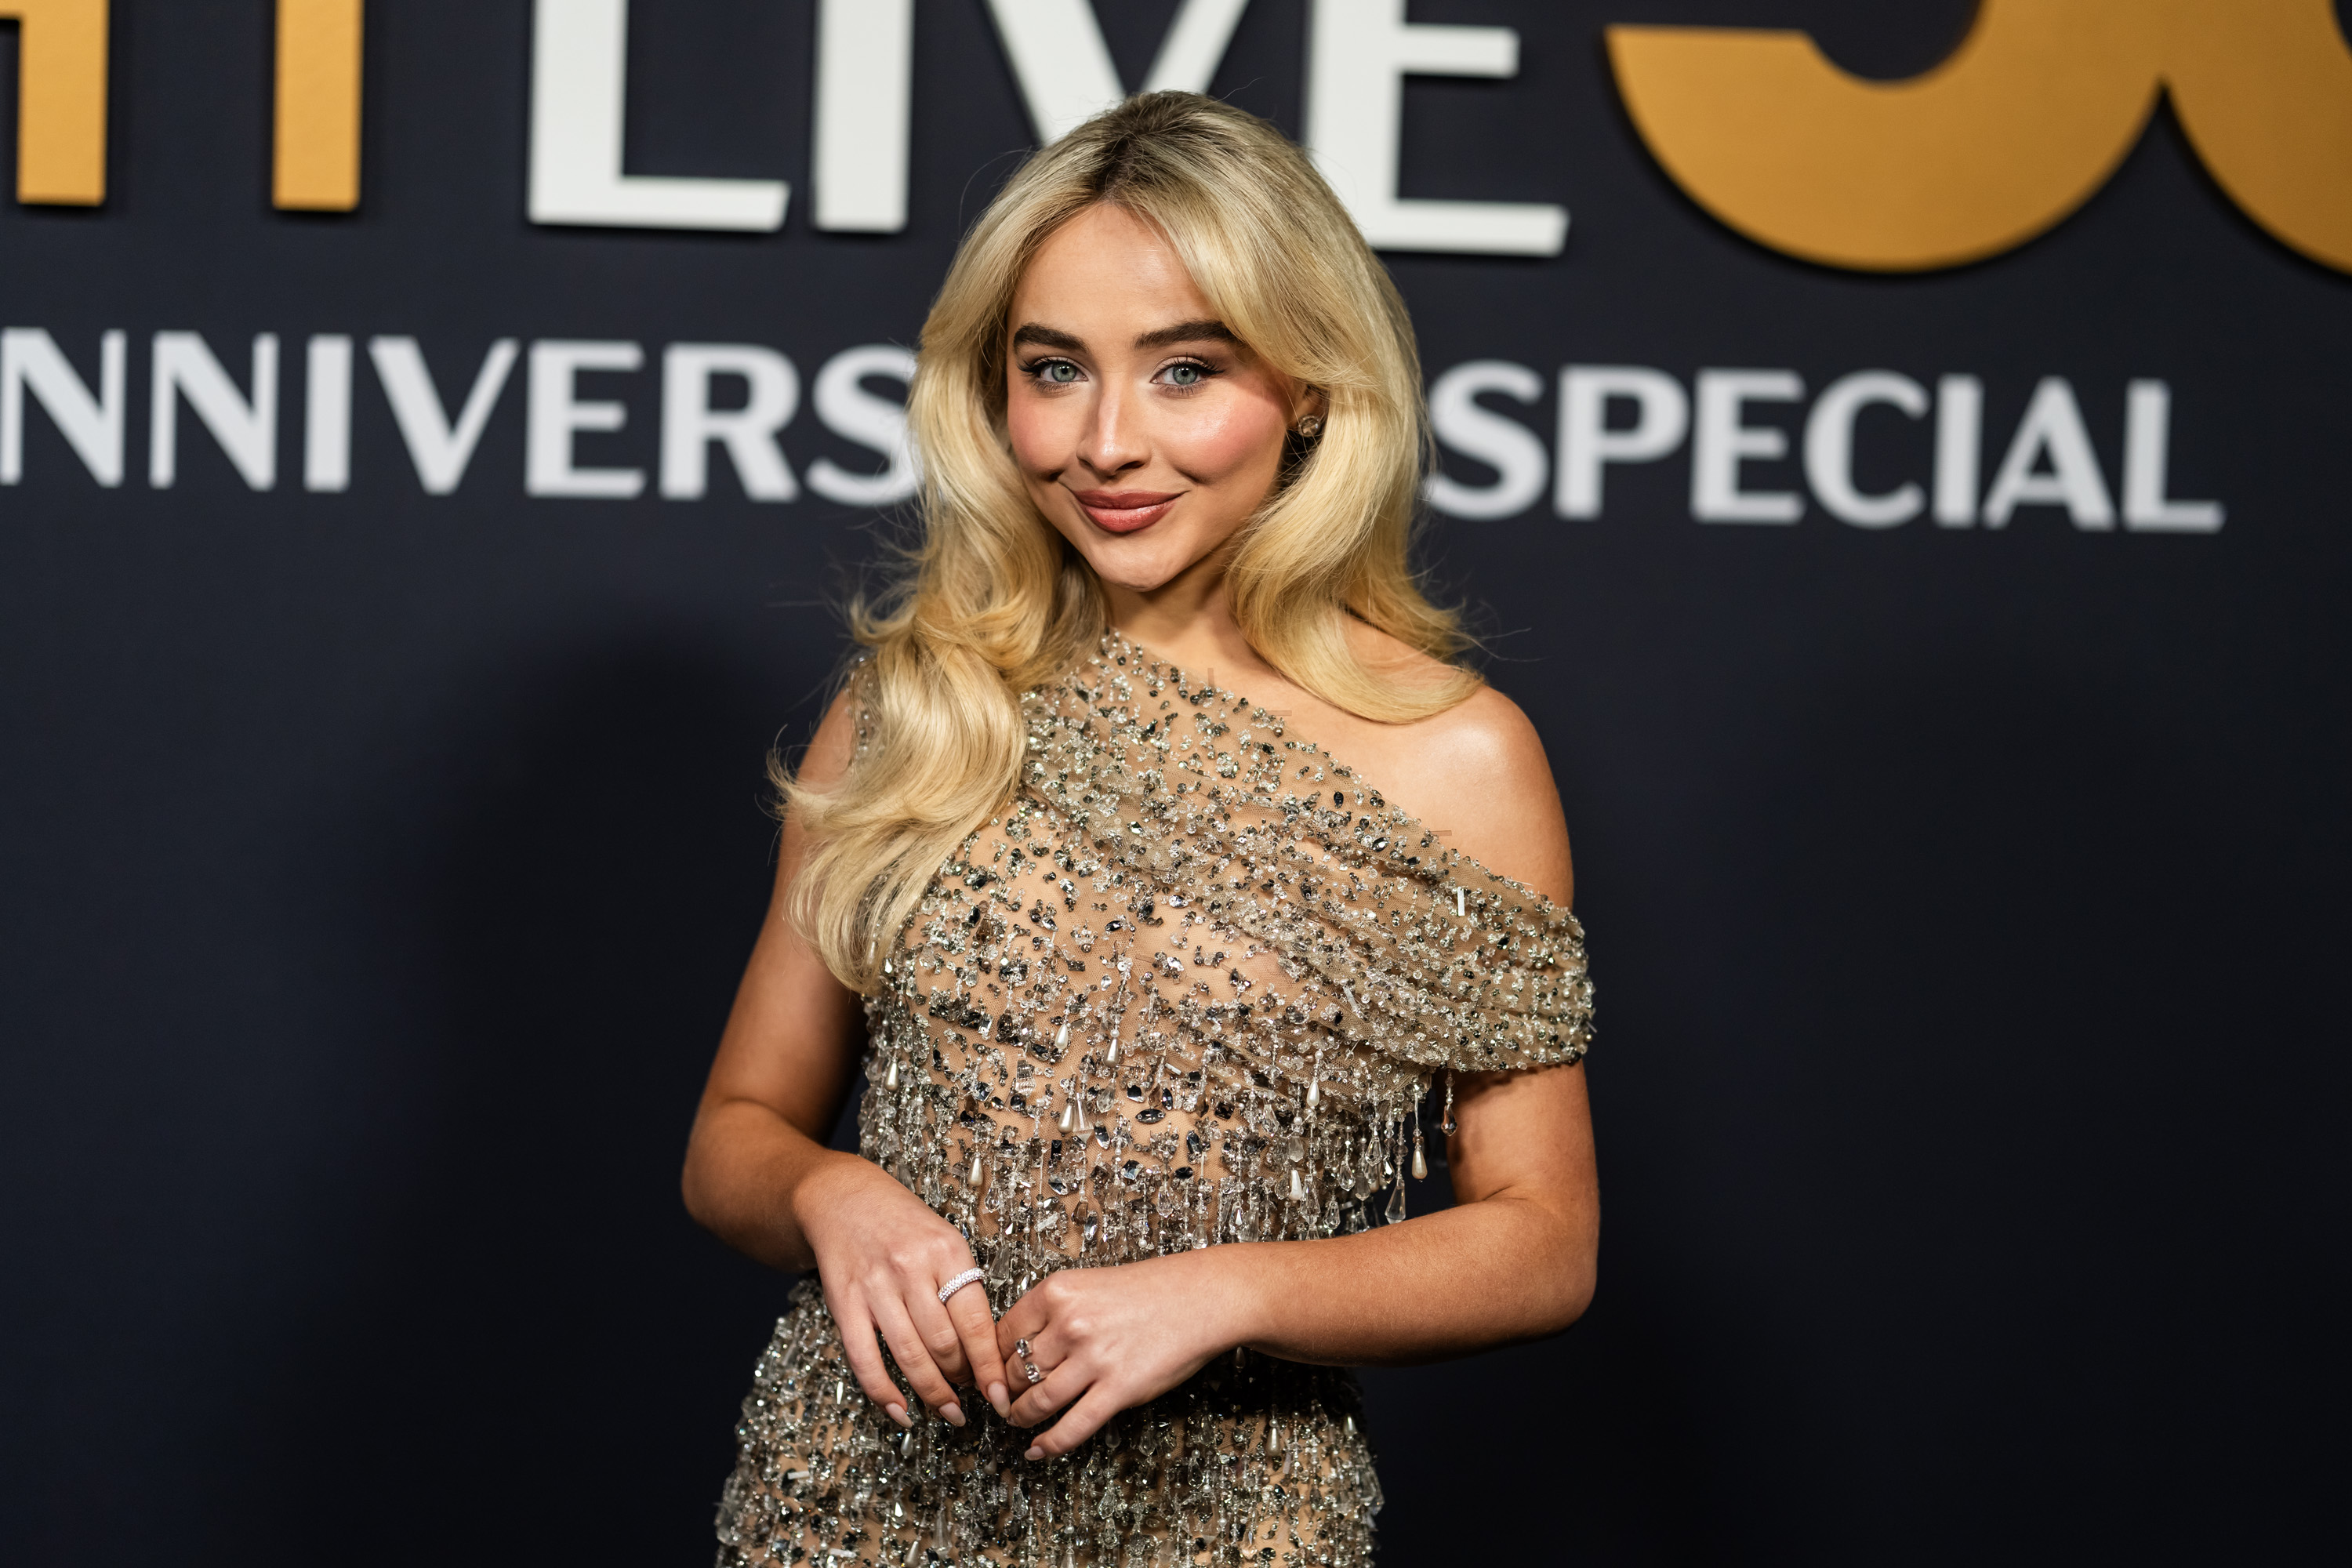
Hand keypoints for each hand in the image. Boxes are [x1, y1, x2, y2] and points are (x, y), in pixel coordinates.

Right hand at [796, 1153, 1012, 1428]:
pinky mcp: (844, 1304)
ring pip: (910, 1356)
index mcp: (947, 1251)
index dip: (990, 1366)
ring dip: (933, 1393)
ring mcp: (876, 1287)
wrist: (843, 1199)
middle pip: (945, 1344)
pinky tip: (902, 1412)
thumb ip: (963, 1287)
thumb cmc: (904, 1226)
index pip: (975, 1322)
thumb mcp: (945, 1240)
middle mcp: (912, 1268)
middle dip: (963, 1380)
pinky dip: (884, 1394)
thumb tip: (986, 1348)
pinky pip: (865, 1360)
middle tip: (972, 1395)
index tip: (1001, 1396)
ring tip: (950, 1412)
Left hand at [995, 1250, 1263, 1458]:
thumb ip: (1052, 1312)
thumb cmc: (1147, 1291)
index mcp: (1056, 1292)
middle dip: (1005, 1392)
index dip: (991, 1360)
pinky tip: (1037, 1450)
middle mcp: (1069, 1324)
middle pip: (1015, 1370)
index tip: (992, 1374)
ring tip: (1018, 1421)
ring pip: (1036, 1401)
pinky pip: (1073, 1426)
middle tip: (1002, 1402)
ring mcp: (1093, 1359)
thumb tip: (1015, 1348)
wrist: (1200, 1298)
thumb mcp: (1087, 1285)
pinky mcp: (1118, 1390)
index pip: (1003, 1334)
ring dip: (1021, 1417)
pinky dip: (1050, 1443)